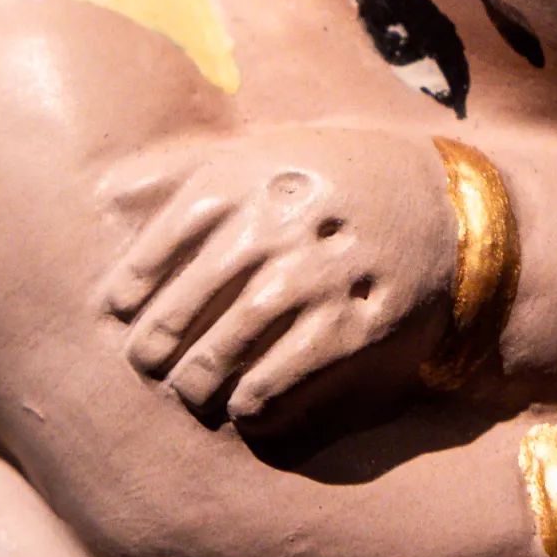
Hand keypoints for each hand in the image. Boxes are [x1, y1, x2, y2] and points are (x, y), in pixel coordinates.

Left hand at [94, 126, 456, 429]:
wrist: (445, 208)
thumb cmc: (334, 179)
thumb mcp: (269, 151)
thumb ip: (193, 169)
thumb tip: (110, 192)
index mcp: (256, 174)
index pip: (171, 232)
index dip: (137, 277)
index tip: (119, 308)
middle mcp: (284, 222)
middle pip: (195, 293)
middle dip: (159, 337)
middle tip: (143, 362)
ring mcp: (321, 274)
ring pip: (234, 340)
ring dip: (200, 375)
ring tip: (187, 390)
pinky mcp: (358, 323)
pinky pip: (287, 373)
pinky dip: (256, 398)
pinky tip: (243, 405)